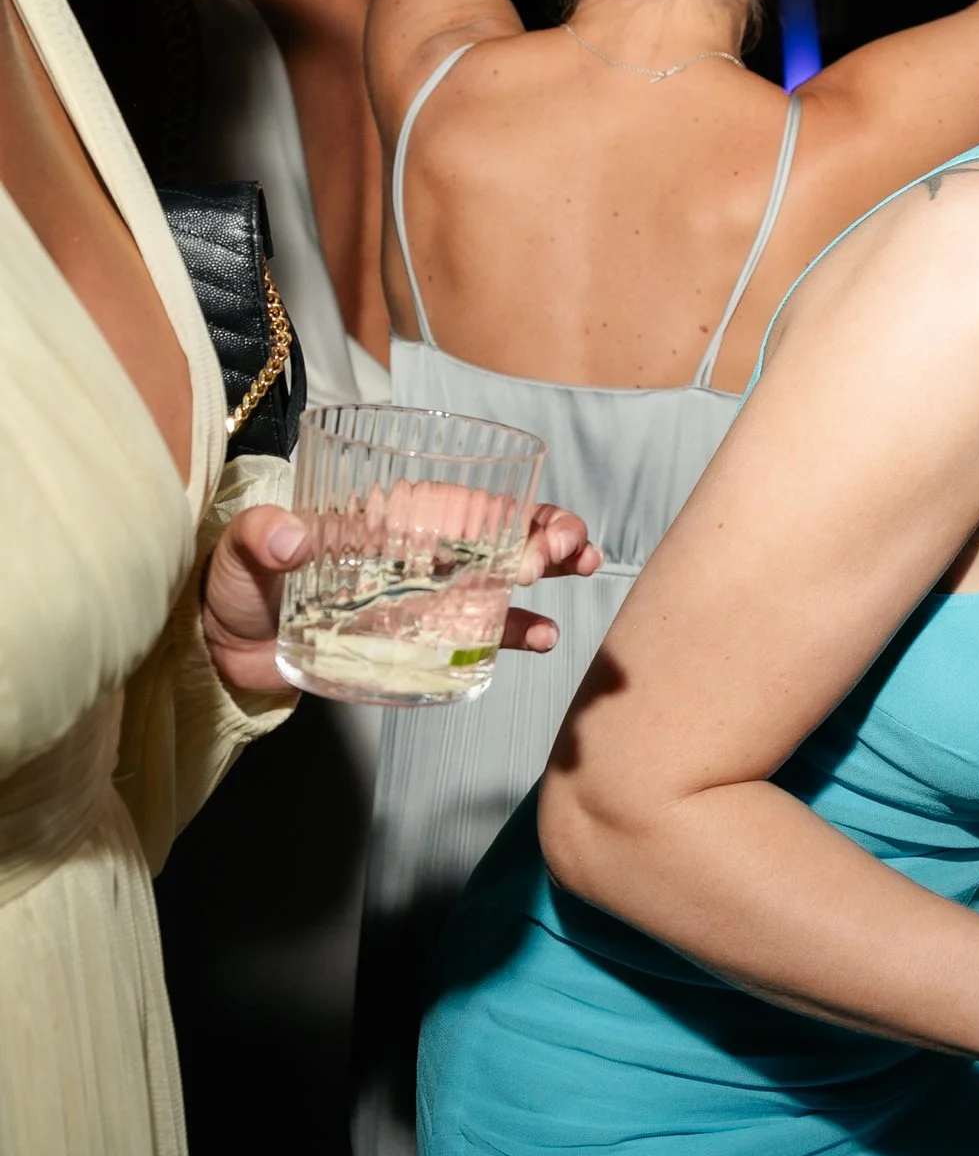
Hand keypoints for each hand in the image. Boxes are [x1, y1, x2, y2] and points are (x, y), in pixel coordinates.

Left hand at [202, 500, 601, 699]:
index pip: (458, 503)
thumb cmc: (235, 587)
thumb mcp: (242, 554)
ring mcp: (420, 597)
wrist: (222, 652)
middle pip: (494, 535)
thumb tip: (289, 536)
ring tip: (579, 574)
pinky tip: (542, 636)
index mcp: (384, 519)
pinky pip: (477, 633)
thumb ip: (262, 539)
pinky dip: (514, 631)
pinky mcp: (417, 639)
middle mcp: (413, 553)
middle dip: (544, 534)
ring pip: (500, 577)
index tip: (541, 523)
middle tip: (576, 550)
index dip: (507, 507)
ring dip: (545, 573)